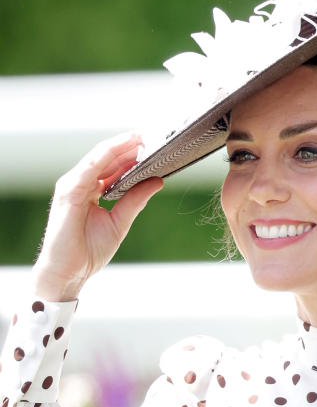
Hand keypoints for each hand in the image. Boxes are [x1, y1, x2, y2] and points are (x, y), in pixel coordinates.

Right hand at [33, 133, 163, 301]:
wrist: (68, 273)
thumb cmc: (88, 250)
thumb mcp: (120, 221)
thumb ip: (136, 199)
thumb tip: (157, 180)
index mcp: (90, 189)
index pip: (111, 164)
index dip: (131, 152)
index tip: (154, 142)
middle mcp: (80, 183)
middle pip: (106, 156)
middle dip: (130, 144)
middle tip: (154, 133)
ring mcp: (72, 186)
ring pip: (99, 157)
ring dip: (121, 144)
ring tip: (144, 135)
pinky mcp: (69, 193)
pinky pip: (91, 168)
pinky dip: (108, 155)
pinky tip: (126, 147)